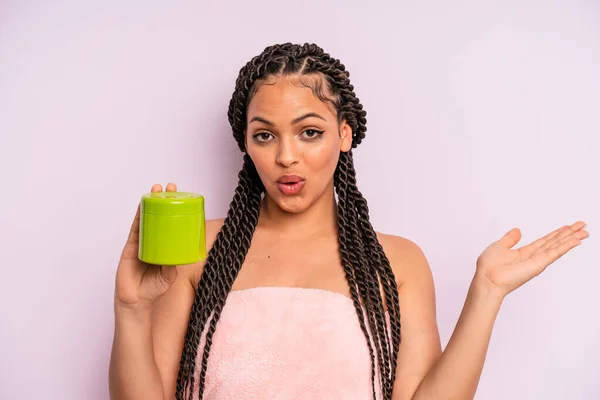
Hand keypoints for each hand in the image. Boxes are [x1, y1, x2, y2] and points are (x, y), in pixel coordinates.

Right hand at [114, 183, 179, 309]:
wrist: (136, 301)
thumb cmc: (154, 289)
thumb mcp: (168, 276)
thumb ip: (171, 267)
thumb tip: (177, 256)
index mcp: (167, 247)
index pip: (173, 225)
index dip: (177, 211)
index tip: (184, 198)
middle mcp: (156, 242)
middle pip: (160, 216)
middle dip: (165, 200)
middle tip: (170, 187)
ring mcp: (143, 242)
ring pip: (147, 218)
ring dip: (150, 202)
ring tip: (156, 189)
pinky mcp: (131, 246)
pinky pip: (135, 228)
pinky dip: (138, 216)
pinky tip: (141, 205)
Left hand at [475, 221, 588, 297]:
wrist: (487, 279)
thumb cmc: (489, 267)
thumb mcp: (499, 246)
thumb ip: (510, 239)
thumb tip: (517, 230)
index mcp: (524, 253)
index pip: (545, 241)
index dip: (556, 233)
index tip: (567, 226)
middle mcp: (533, 257)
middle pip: (555, 242)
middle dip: (568, 234)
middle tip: (582, 225)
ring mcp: (538, 261)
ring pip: (558, 246)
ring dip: (572, 238)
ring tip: (584, 232)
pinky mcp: (539, 264)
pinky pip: (555, 252)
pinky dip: (566, 246)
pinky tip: (576, 240)